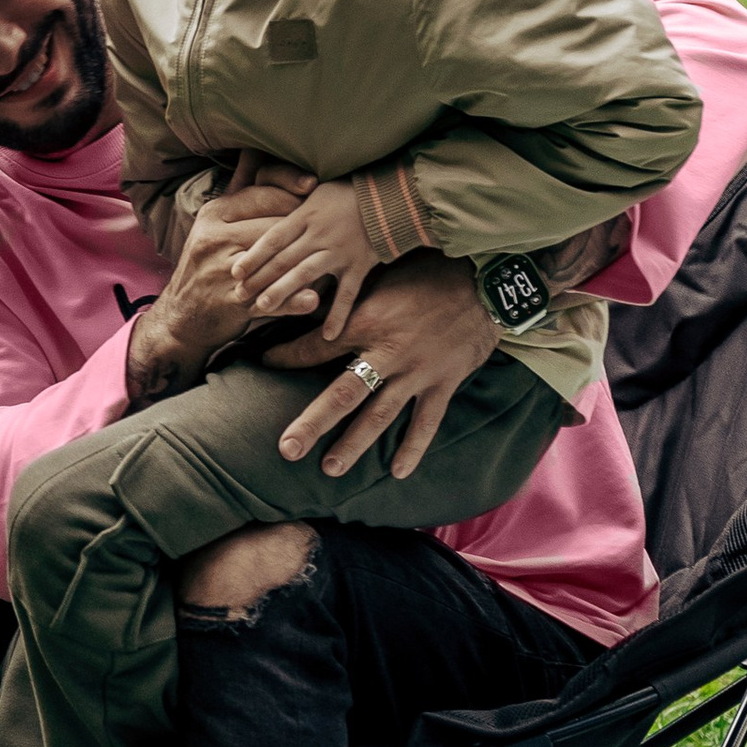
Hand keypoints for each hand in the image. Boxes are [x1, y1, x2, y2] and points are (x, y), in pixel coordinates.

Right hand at [124, 177, 314, 403]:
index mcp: (214, 214)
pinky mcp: (231, 302)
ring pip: (274, 261)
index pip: (258, 193)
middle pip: (271, 225)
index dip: (288, 188)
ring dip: (305, 261)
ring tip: (332, 255)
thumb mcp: (215, 223)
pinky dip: (292, 301)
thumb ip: (239, 189)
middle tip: (331, 221)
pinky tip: (313, 299)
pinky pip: (269, 299)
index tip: (314, 185)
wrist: (181, 314)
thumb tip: (252, 150)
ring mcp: (222, 271)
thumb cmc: (207, 263)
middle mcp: (215, 238)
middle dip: (302, 225)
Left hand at [227, 175, 378, 339]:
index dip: (253, 255)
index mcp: (306, 215)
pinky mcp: (359, 266)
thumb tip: (262, 209)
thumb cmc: (349, 191)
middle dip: (259, 278)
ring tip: (263, 308)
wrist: (393, 196)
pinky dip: (338, 314)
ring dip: (283, 292)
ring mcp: (339, 252)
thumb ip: (292, 205)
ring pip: (306, 274)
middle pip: (283, 259)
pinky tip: (328, 336)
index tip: (235, 271)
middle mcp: (319, 234)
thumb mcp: (316, 191)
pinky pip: (347, 294)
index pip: (273, 238)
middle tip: (239, 295)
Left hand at [263, 251, 494, 477]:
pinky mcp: (444, 383)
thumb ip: (348, 301)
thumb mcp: (381, 279)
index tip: (263, 363)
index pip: (316, 346)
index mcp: (367, 322)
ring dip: (355, 444)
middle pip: (343, 395)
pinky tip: (398, 472)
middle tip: (287, 449)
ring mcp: (417, 373)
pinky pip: (427, 422)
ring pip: (380, 415)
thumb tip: (308, 302)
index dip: (286, 356)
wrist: (483, 281)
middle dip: (313, 423)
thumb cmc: (427, 274)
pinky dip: (413, 447)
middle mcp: (388, 353)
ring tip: (331, 469)